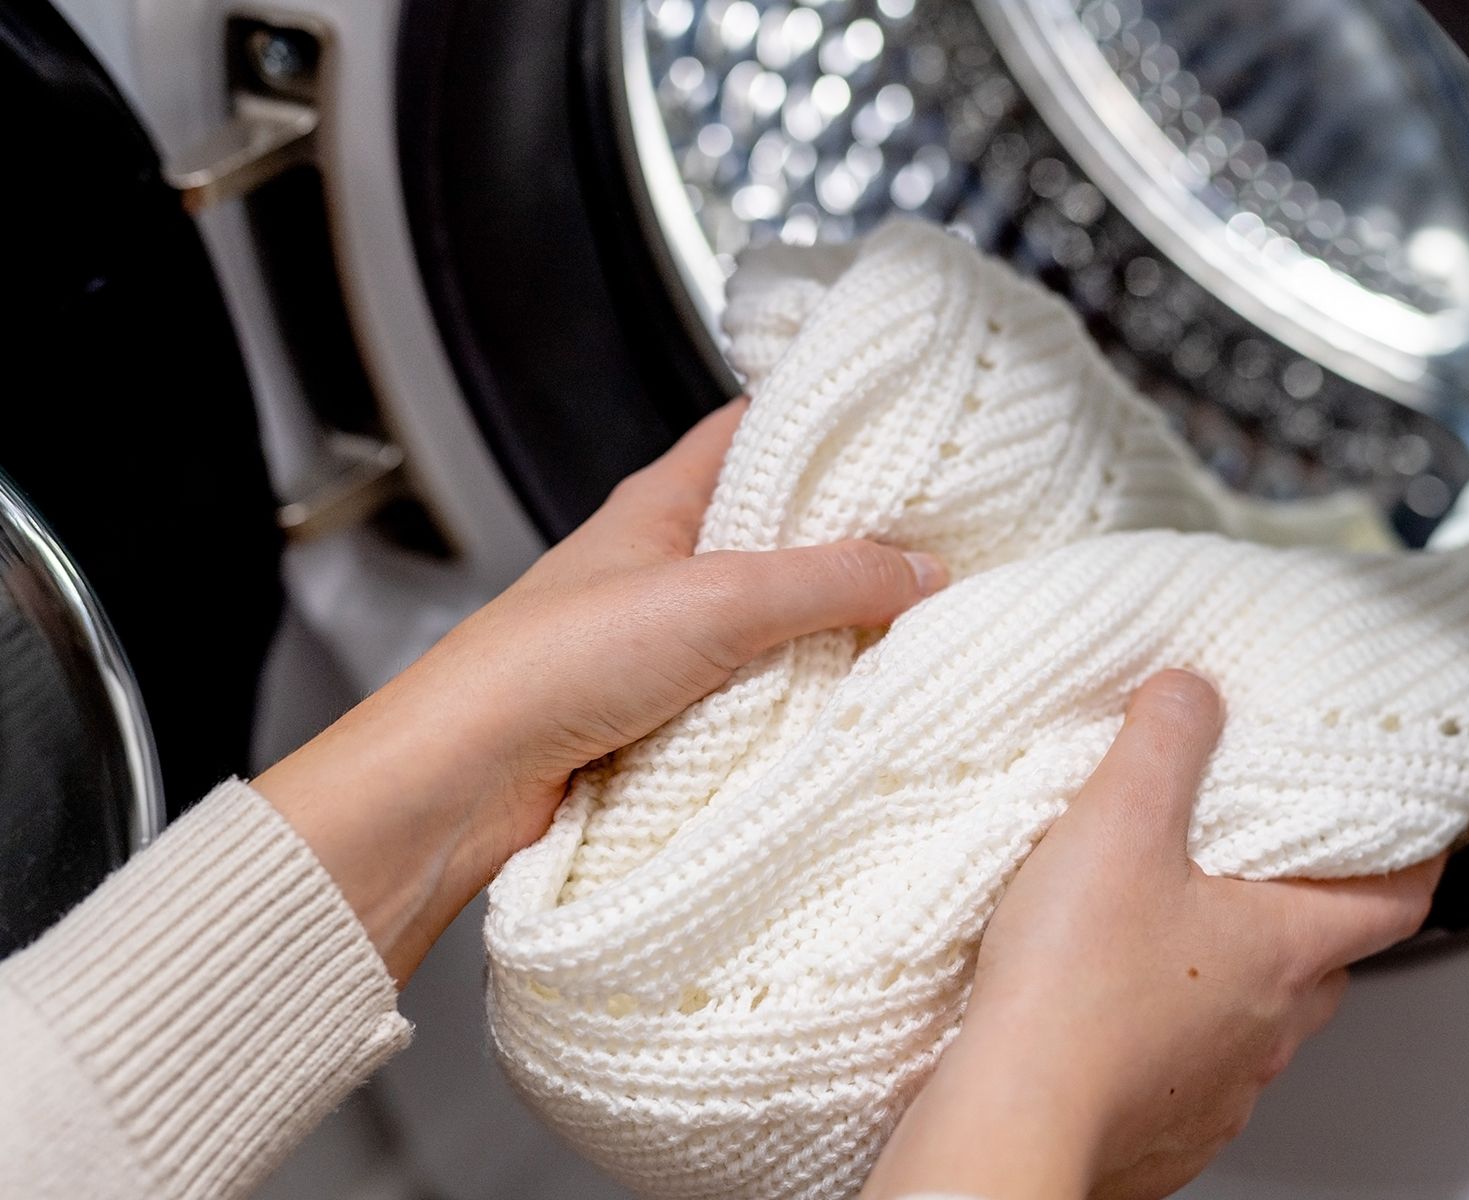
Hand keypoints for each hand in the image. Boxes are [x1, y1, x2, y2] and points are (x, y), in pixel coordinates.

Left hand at [254, 400, 947, 985]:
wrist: (467, 780)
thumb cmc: (546, 664)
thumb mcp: (716, 599)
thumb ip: (829, 580)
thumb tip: (921, 571)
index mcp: (662, 503)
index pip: (756, 430)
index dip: (826, 421)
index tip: (905, 432)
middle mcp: (665, 565)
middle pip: (780, 534)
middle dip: (853, 543)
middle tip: (934, 547)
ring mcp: (667, 643)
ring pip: (774, 623)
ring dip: (831, 633)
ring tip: (910, 630)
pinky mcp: (668, 717)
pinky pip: (757, 696)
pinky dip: (800, 702)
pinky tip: (845, 709)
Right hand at [863, 670, 1442, 1199]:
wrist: (1015, 1117)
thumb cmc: (1074, 991)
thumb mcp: (1118, 823)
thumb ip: (1163, 741)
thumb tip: (1190, 695)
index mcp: (1284, 950)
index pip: (1399, 901)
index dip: (1420, 858)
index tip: (1421, 830)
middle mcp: (1271, 1029)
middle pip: (1325, 959)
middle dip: (1304, 908)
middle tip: (1266, 862)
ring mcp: (1223, 1088)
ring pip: (1258, 1018)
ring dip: (1231, 973)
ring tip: (1170, 928)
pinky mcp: (1167, 1130)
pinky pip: (1193, 1073)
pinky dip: (1173, 1034)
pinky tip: (1116, 1007)